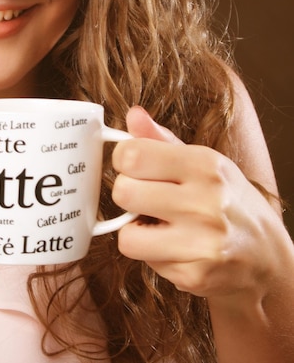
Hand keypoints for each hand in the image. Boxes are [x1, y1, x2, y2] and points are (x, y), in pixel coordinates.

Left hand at [111, 106, 286, 300]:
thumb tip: (132, 114)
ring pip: (126, 236)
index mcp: (205, 165)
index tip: (134, 167)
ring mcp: (202, 243)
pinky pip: (145, 262)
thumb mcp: (202, 162)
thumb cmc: (227, 201)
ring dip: (136, 231)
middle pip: (123, 192)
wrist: (266, 257)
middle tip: (147, 199)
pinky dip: (154, 255)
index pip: (131, 155)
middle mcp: (206, 203)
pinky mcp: (195, 276)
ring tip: (158, 225)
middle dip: (128, 195)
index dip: (123, 161)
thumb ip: (160, 139)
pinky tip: (177, 247)